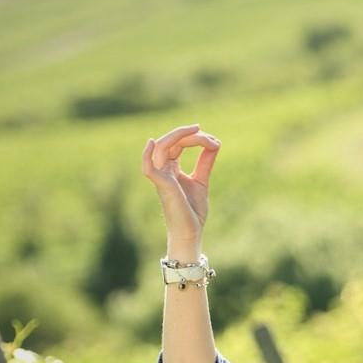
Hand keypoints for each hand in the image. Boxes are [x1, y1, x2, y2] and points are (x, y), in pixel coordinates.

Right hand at [140, 123, 220, 247]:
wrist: (191, 233)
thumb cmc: (193, 211)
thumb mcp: (202, 181)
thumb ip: (205, 162)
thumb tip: (215, 143)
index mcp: (171, 169)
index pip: (178, 144)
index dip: (194, 138)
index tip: (214, 142)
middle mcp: (163, 171)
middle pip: (170, 142)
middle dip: (188, 134)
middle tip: (204, 132)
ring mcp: (161, 177)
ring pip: (162, 147)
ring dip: (179, 135)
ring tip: (196, 130)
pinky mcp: (162, 186)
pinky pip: (148, 168)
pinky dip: (147, 155)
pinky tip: (152, 143)